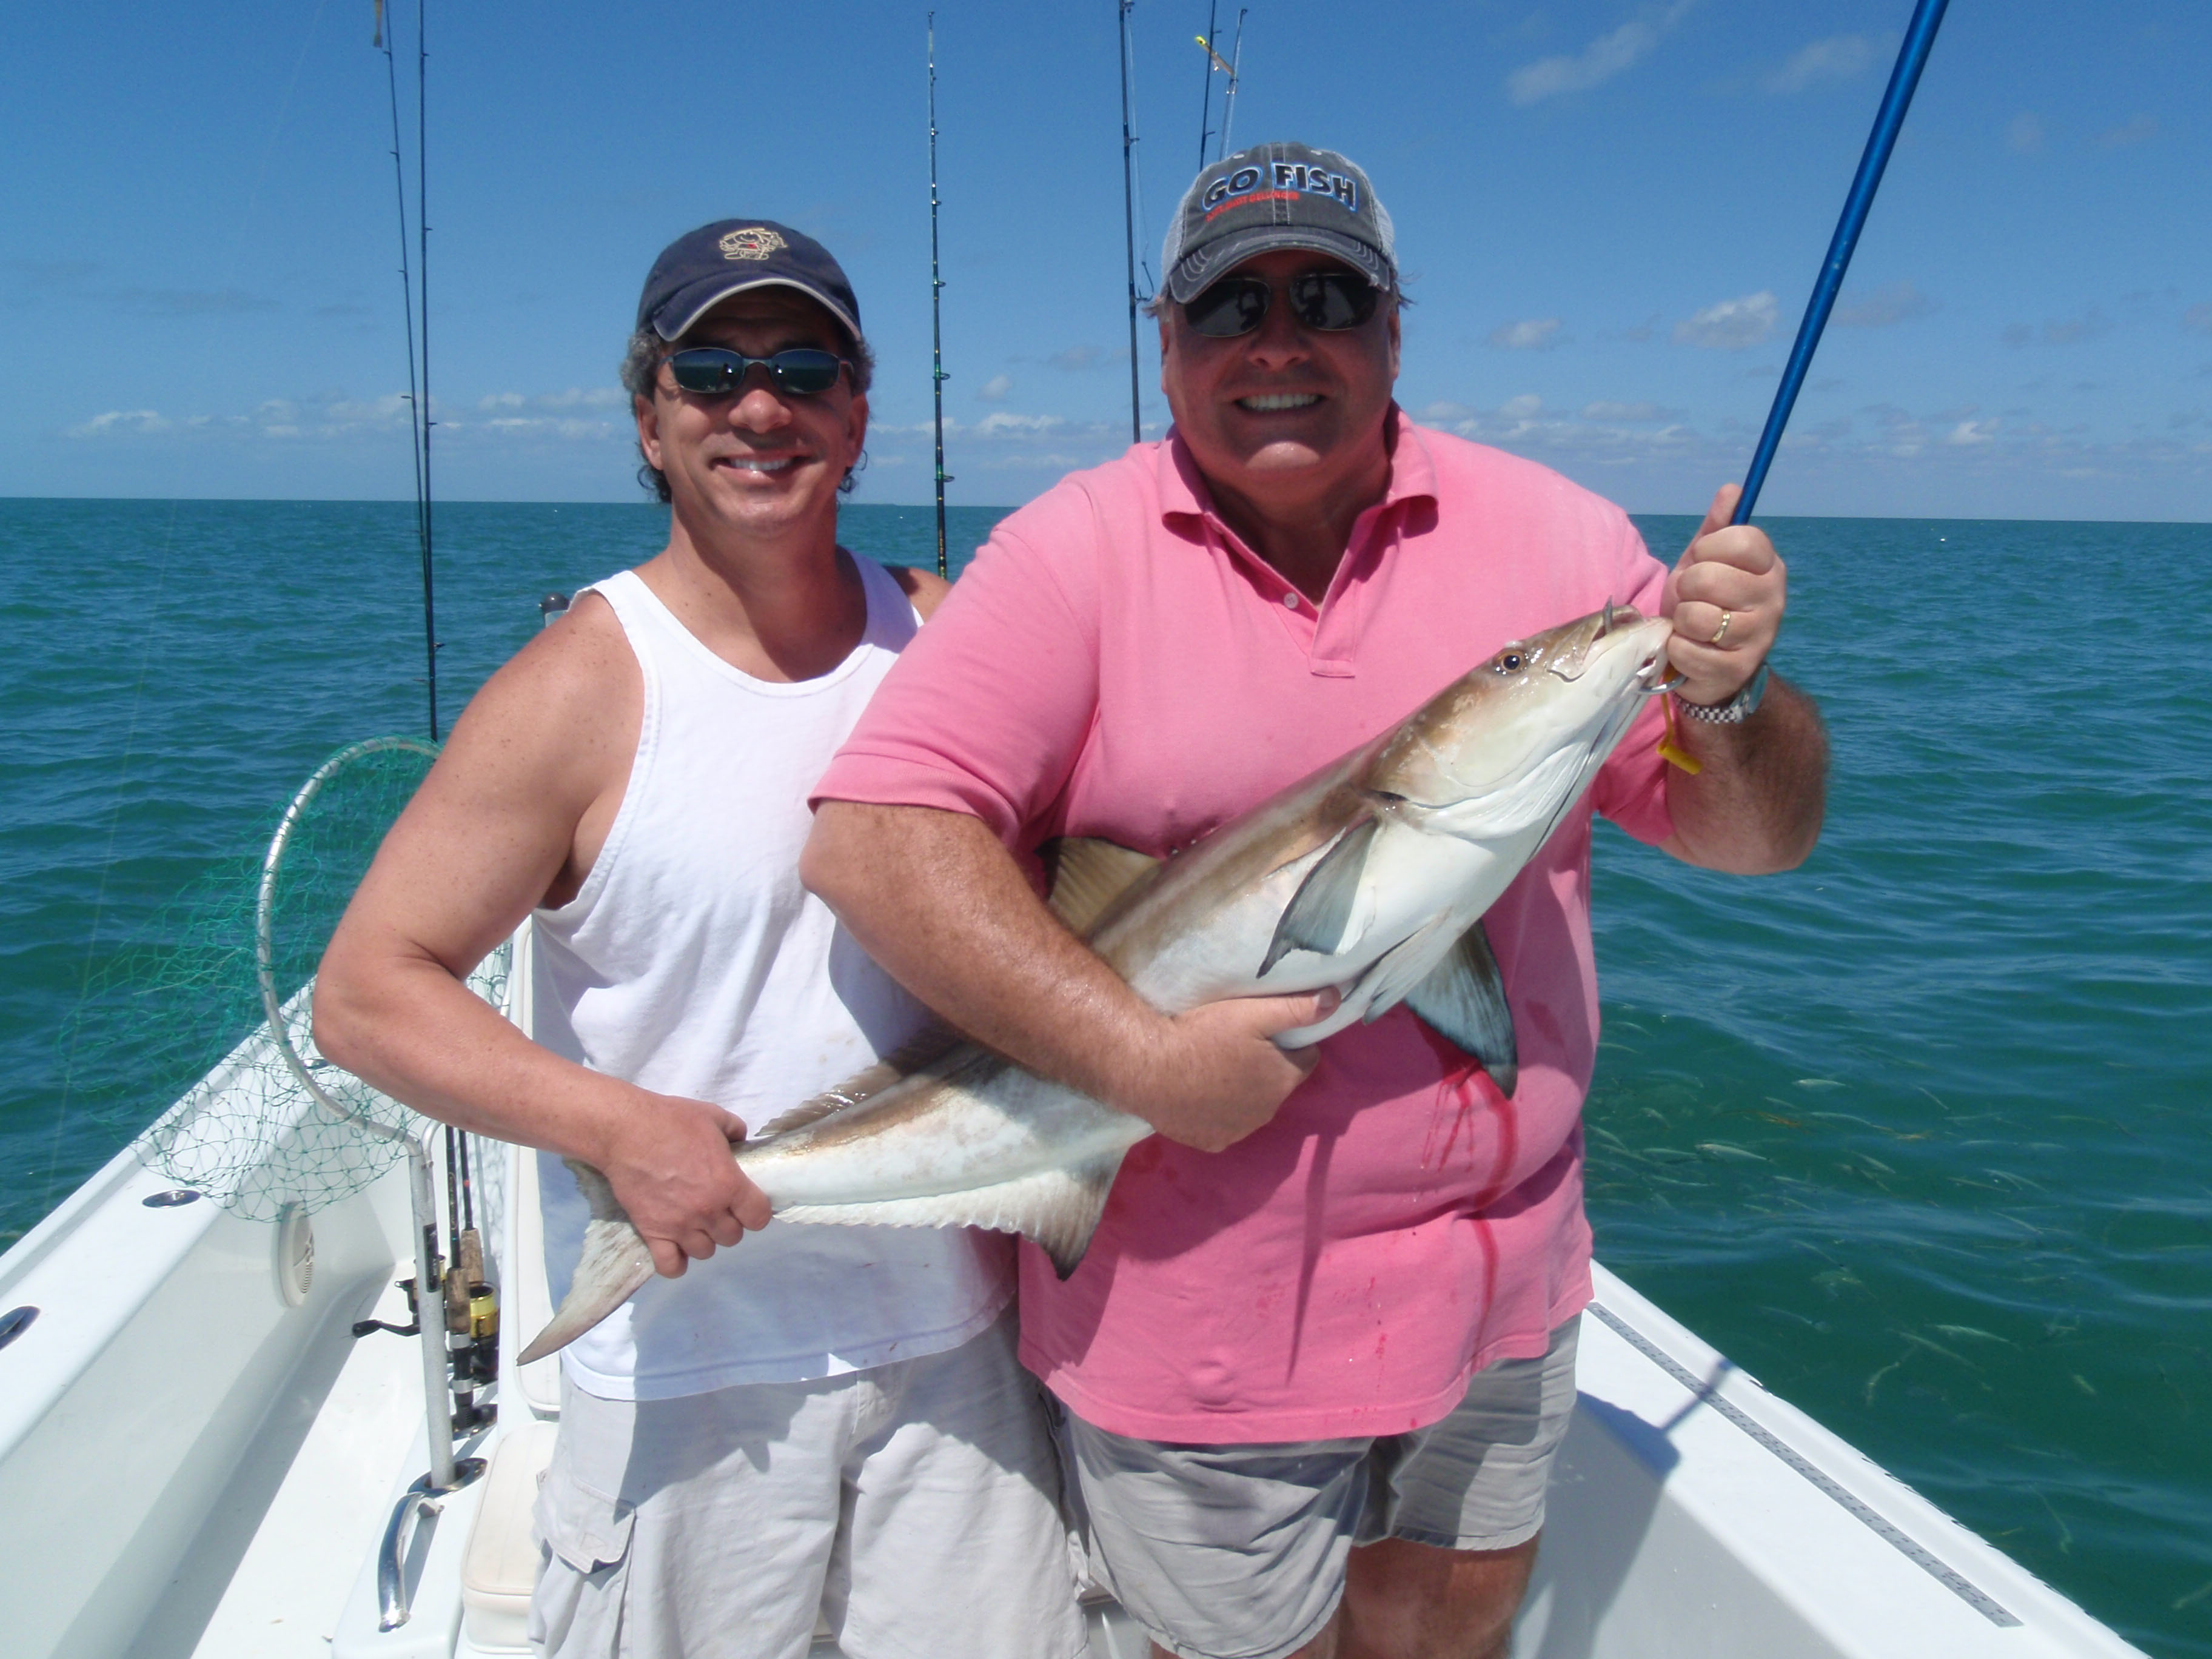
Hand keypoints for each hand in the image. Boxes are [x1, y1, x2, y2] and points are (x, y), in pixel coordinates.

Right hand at [595, 1089, 773, 1277]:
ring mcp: (680, 1225)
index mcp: (728, 1184)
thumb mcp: (713, 1116)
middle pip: (733, 1237)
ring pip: (705, 1252)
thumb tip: (741, 1140)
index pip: (759, 1217)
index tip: (747, 1204)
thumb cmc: (671, 1121)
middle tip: (717, 1209)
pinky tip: (676, 1247)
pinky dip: (676, 1263)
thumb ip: (735, 1130)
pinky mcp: (652, 1232)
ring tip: (695, 1224)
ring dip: (704, 1239)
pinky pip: (670, 1266)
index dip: (756, 1212)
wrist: (626, 1131)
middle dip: (729, 1224)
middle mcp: (708, 1211)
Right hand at [1118, 988, 1339, 1152]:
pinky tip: (1199, 1095)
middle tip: (1235, 1046)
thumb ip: (1297, 1008)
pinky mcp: (1211, 1142)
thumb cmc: (1202, 1036)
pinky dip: (1217, 1113)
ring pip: (1251, 1107)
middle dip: (1266, 1069)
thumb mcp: (1252, 1013)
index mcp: (1283, 1080)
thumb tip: (1335, 999)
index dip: (1289, 1044)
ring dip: (1242, 1092)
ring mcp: (1239, 1131)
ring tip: (1214, 1069)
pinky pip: (1224, 1126)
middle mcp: (1268, 1112)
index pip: (1305, 1060)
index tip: (1266, 1033)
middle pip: (1277, 1085)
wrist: (1148, 1069)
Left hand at [1662, 484, 1785, 707]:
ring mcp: (1759, 636)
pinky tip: (1691, 650)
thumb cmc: (1704, 604)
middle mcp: (1774, 599)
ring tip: (1691, 625)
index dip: (1708, 549)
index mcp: (1770, 567)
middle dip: (1686, 588)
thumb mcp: (1705, 562)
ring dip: (1681, 621)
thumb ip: (1716, 528)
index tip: (1703, 561)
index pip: (1741, 539)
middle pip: (1709, 578)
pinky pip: (1686, 649)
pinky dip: (1676, 649)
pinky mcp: (1737, 669)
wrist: (1707, 663)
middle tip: (1692, 599)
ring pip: (1697, 616)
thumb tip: (1732, 489)